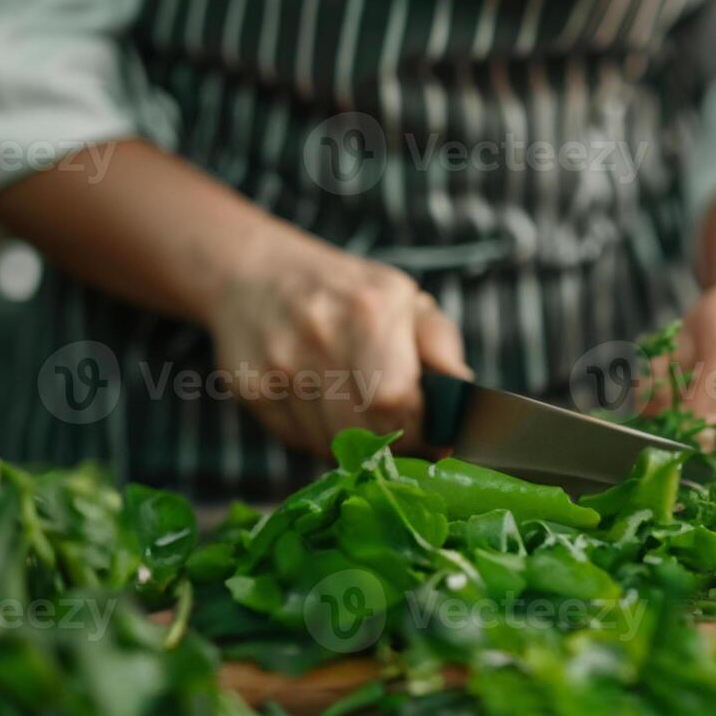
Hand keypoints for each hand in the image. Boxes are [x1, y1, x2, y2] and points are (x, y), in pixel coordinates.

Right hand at [202, 232, 470, 453]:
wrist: (253, 271)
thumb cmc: (345, 290)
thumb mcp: (403, 299)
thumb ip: (440, 345)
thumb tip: (465, 396)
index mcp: (368, 310)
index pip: (398, 401)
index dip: (422, 431)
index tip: (438, 439)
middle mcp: (319, 335)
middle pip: (364, 430)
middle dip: (394, 442)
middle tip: (405, 434)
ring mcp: (279, 364)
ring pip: (331, 444)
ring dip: (356, 444)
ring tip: (362, 414)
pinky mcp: (250, 389)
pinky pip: (297, 440)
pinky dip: (320, 437)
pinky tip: (324, 408)